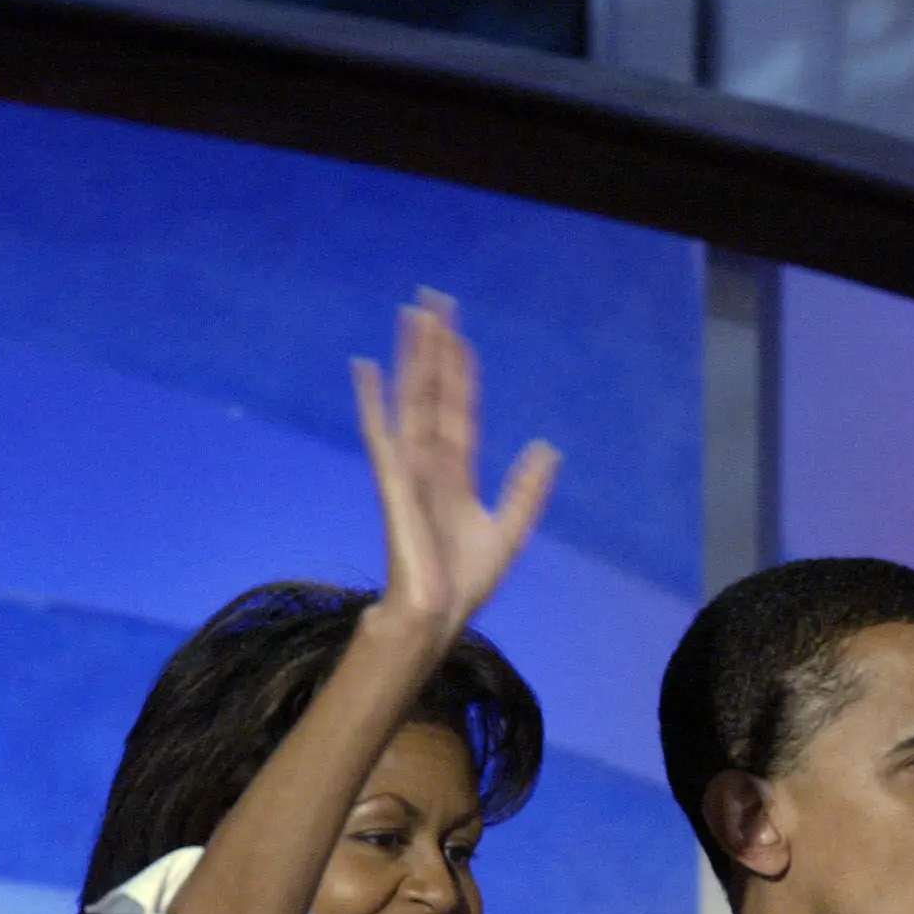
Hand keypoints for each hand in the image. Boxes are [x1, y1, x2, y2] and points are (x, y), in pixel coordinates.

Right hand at [352, 289, 560, 640]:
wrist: (438, 614)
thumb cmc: (465, 582)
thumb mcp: (509, 530)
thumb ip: (527, 490)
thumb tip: (547, 448)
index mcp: (456, 471)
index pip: (459, 408)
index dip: (461, 371)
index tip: (461, 333)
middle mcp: (430, 461)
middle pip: (433, 391)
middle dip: (435, 348)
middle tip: (434, 300)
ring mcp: (409, 468)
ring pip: (411, 399)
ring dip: (412, 357)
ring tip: (413, 315)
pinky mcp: (393, 482)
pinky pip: (381, 433)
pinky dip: (372, 400)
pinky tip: (366, 367)